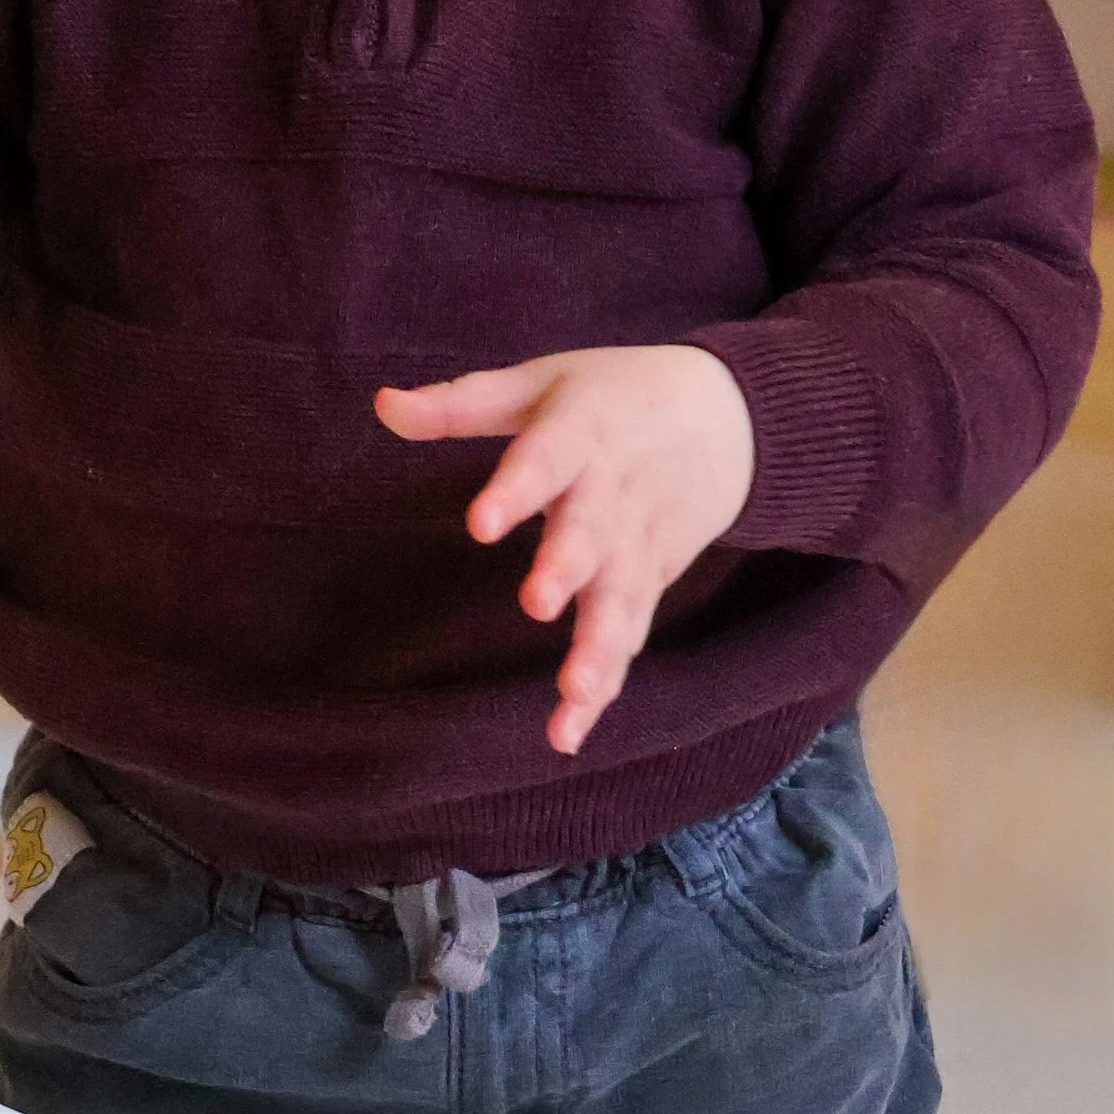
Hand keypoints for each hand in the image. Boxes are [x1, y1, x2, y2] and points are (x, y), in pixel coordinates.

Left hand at [375, 346, 753, 755]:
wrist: (732, 416)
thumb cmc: (614, 396)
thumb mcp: (542, 384)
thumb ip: (462, 404)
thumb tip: (382, 404)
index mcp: (582, 433)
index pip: (547, 460)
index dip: (516, 491)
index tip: (481, 524)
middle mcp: (615, 493)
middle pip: (592, 534)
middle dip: (567, 569)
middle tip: (537, 604)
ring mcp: (640, 543)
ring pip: (621, 599)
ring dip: (599, 648)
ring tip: (573, 691)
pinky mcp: (653, 581)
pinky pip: (629, 636)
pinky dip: (606, 681)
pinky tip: (569, 730)